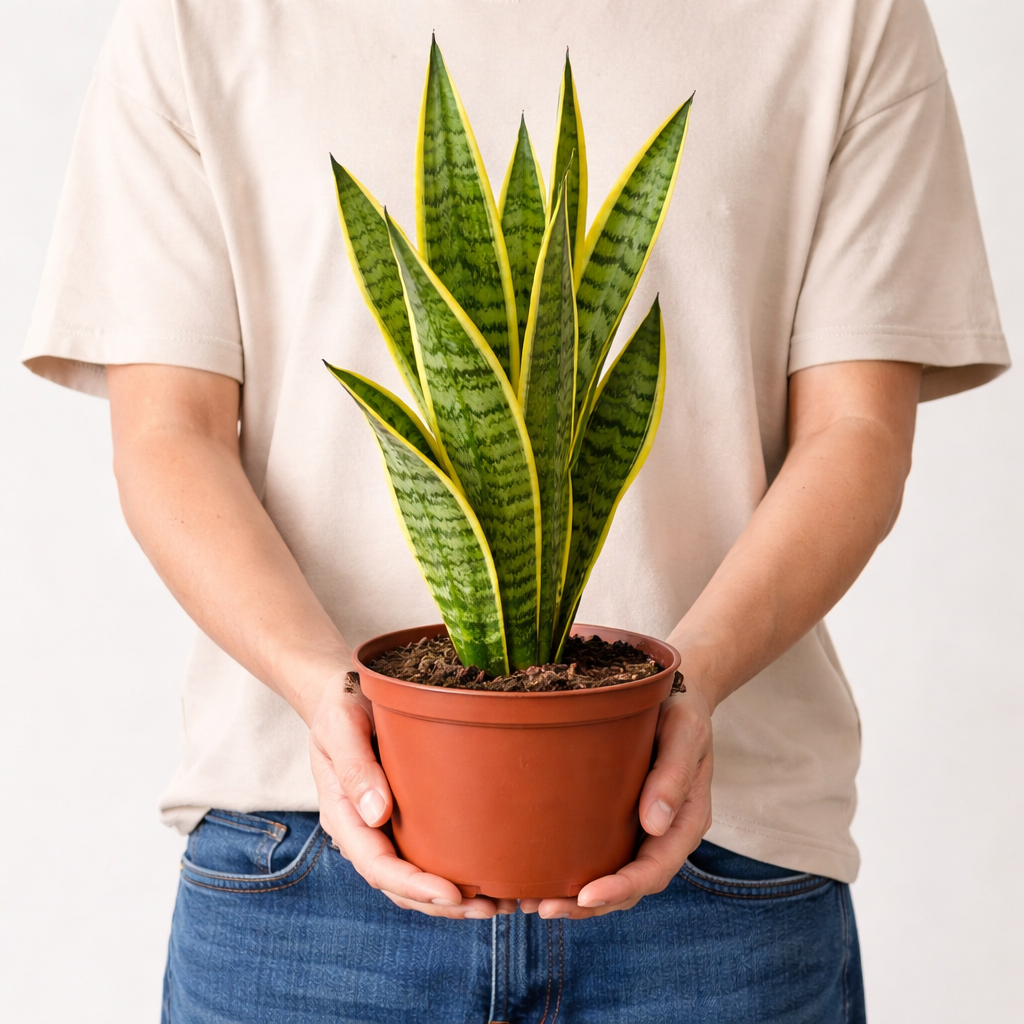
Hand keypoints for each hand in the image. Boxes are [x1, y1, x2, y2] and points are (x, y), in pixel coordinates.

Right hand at [309, 671, 514, 918]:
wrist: (342, 691)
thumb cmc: (341, 703)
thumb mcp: (341, 726)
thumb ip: (355, 767)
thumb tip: (378, 814)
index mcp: (343, 813)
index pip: (377, 865)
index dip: (414, 885)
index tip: (452, 893)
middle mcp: (363, 828)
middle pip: (399, 885)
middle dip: (443, 904)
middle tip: (491, 908)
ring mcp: (382, 825)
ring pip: (414, 877)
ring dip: (453, 898)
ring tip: (499, 904)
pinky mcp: (402, 815)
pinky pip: (425, 853)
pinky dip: (453, 872)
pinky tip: (487, 876)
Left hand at [519, 686, 713, 918]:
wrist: (676, 695)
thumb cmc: (681, 712)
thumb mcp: (686, 734)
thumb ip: (673, 776)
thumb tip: (653, 824)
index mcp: (685, 821)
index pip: (655, 869)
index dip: (622, 888)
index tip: (586, 895)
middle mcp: (664, 834)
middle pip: (629, 886)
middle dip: (588, 905)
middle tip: (542, 908)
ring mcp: (642, 830)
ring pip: (612, 877)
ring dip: (576, 898)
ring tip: (531, 902)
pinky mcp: (621, 818)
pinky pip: (600, 853)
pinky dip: (574, 871)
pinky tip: (540, 873)